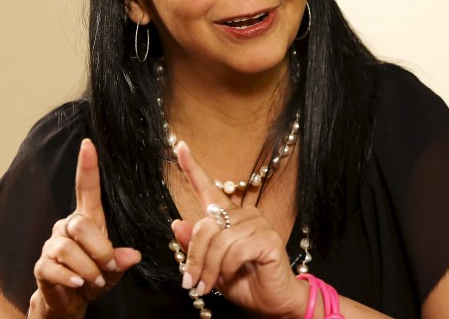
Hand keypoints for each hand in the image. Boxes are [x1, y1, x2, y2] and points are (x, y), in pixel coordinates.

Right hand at [29, 139, 141, 317]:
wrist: (69, 301)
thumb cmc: (93, 276)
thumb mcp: (113, 270)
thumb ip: (121, 261)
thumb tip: (132, 255)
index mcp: (86, 219)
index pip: (86, 188)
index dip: (87, 167)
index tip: (89, 144)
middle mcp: (66, 227)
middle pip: (80, 224)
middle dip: (99, 249)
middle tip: (108, 267)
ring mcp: (51, 245)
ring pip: (67, 248)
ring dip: (87, 268)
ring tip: (94, 279)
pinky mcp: (41, 266)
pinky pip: (53, 267)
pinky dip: (69, 278)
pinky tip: (79, 283)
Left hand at [172, 141, 306, 317]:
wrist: (273, 303)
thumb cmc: (243, 282)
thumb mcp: (210, 266)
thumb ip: (194, 247)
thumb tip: (175, 224)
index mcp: (227, 216)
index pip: (207, 187)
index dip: (191, 167)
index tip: (179, 145)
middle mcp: (243, 214)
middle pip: (205, 226)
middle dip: (195, 257)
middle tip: (192, 282)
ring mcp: (257, 224)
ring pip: (218, 240)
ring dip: (209, 267)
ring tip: (207, 285)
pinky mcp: (268, 238)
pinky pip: (235, 250)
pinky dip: (226, 267)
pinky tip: (230, 276)